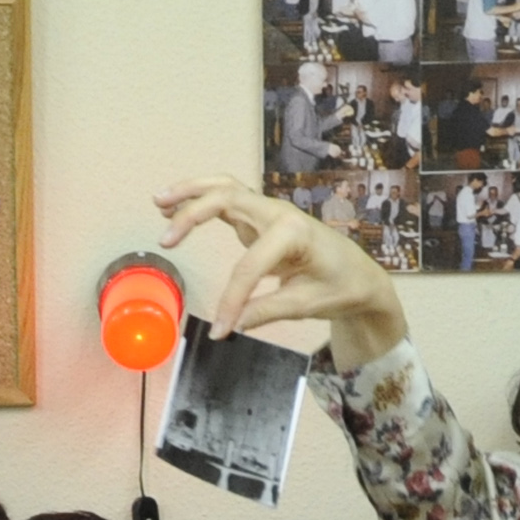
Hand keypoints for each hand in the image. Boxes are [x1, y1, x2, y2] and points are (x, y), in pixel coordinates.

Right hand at [150, 176, 407, 363]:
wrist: (360, 276)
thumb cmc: (340, 287)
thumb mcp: (306, 304)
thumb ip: (266, 311)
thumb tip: (231, 325)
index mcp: (294, 233)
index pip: (249, 265)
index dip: (231, 299)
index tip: (220, 330)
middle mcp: (279, 214)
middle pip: (228, 199)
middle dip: (193, 214)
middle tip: (165, 240)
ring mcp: (269, 212)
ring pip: (225, 188)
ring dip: (191, 192)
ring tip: (159, 202)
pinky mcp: (262, 219)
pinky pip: (227, 200)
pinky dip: (201, 199)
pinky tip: (176, 209)